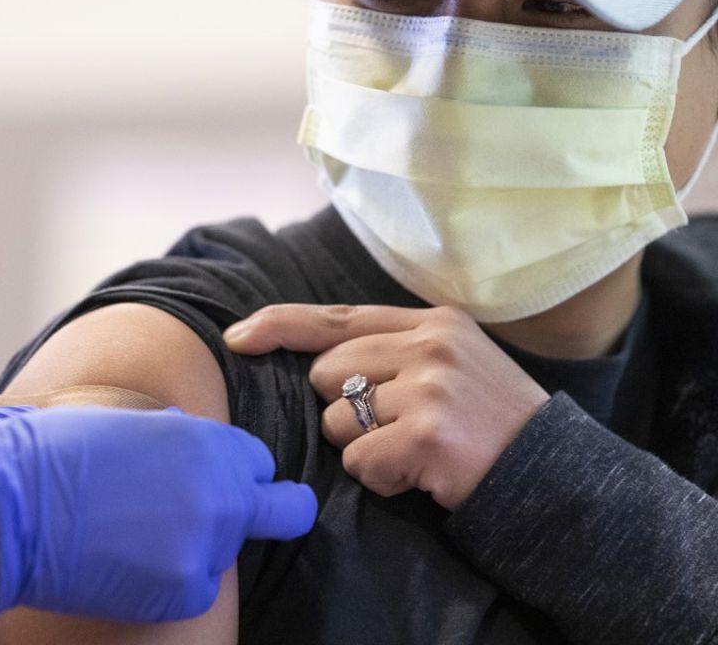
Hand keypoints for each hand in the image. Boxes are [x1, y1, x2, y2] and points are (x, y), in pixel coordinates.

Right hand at [0, 406, 316, 621]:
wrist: (16, 503)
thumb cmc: (68, 454)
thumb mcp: (143, 427)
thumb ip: (190, 442)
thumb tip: (207, 453)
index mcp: (214, 442)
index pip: (261, 462)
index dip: (243, 474)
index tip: (232, 484)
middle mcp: (225, 490)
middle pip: (286, 508)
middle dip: (279, 510)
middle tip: (268, 517)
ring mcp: (209, 541)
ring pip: (228, 550)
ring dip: (199, 547)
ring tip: (141, 537)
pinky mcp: (185, 588)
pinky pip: (199, 589)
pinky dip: (174, 583)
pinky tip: (132, 565)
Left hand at [225, 304, 548, 510]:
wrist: (554, 474)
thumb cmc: (492, 421)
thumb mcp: (453, 363)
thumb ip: (394, 351)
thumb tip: (318, 361)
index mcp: (432, 322)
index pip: (338, 317)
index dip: (282, 324)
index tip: (240, 336)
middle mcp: (429, 344)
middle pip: (326, 374)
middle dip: (344, 407)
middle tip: (399, 425)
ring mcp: (429, 387)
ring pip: (337, 421)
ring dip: (364, 446)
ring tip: (417, 449)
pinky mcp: (426, 434)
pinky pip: (359, 462)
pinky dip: (381, 477)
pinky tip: (422, 474)